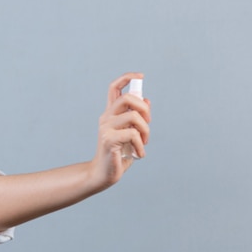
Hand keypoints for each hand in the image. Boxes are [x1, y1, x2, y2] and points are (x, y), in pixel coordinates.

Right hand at [89, 72, 150, 189]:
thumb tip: (147, 100)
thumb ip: (137, 118)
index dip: (127, 78)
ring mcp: (106, 128)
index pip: (114, 88)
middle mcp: (106, 118)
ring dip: (146, 131)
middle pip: (127, 98)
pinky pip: (133, 134)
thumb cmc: (119, 154)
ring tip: (144, 143)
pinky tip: (139, 154)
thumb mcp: (131, 133)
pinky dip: (141, 146)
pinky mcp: (109, 140)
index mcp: (110, 114)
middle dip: (144, 109)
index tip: (141, 77)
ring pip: (134, 117)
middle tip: (147, 124)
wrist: (104, 174)